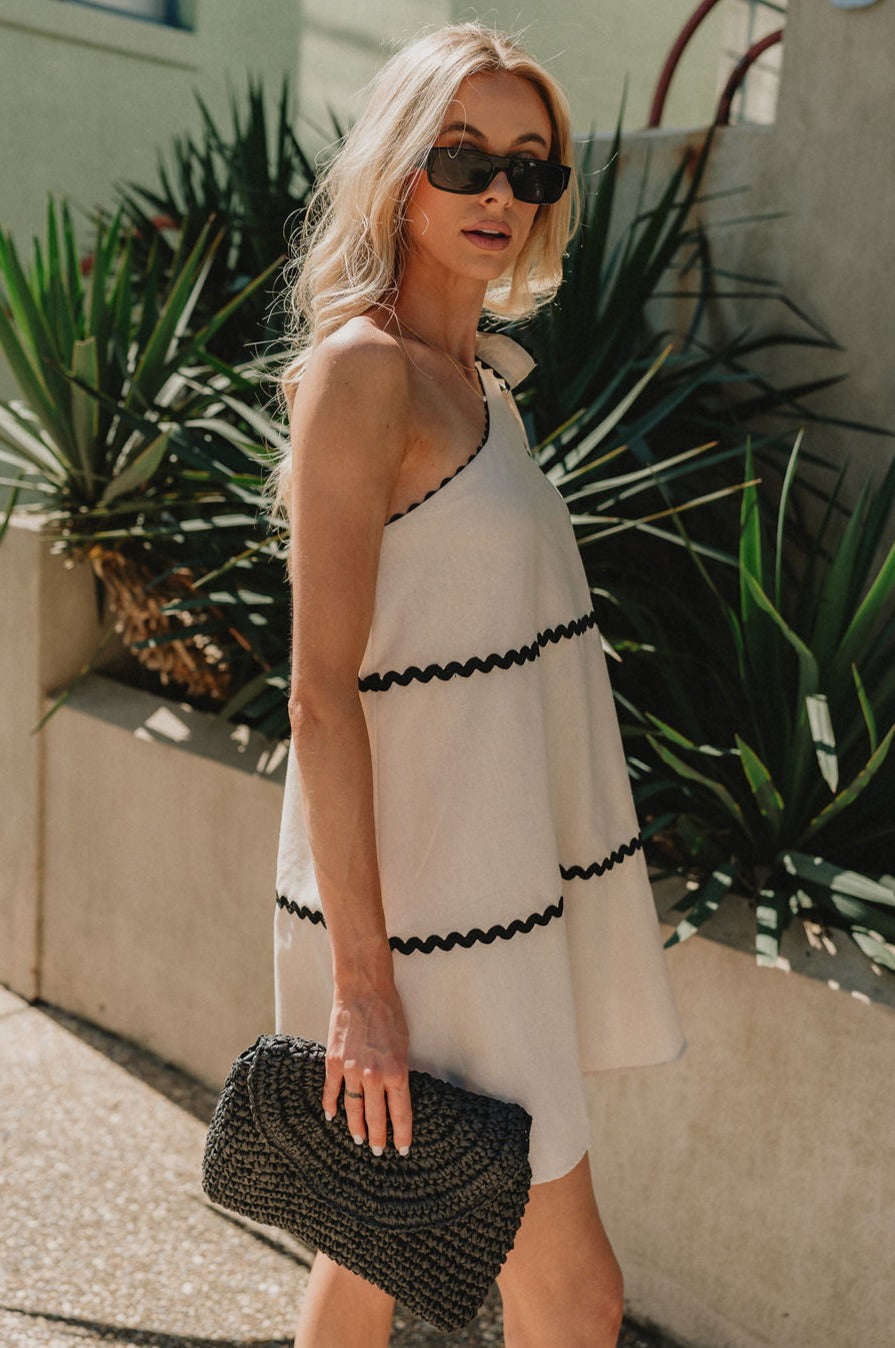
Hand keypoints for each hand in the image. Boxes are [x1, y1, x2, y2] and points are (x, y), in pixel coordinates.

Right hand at [323, 981, 412, 1156]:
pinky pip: (331, 1090)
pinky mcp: (333, 1062)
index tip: (402, 1149)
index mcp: (396, 1072)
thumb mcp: (404, 1046)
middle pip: (376, 1117)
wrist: (363, 991)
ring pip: (353, 1109)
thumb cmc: (389, 1014)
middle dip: (377, 1138)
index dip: (402, 1135)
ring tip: (358, 1139)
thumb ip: (398, 1072)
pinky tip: (331, 1117)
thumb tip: (395, 1094)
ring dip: (355, 1127)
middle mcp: (373, 1076)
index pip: (400, 1113)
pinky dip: (330, 1105)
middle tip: (377, 1151)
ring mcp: (351, 1070)